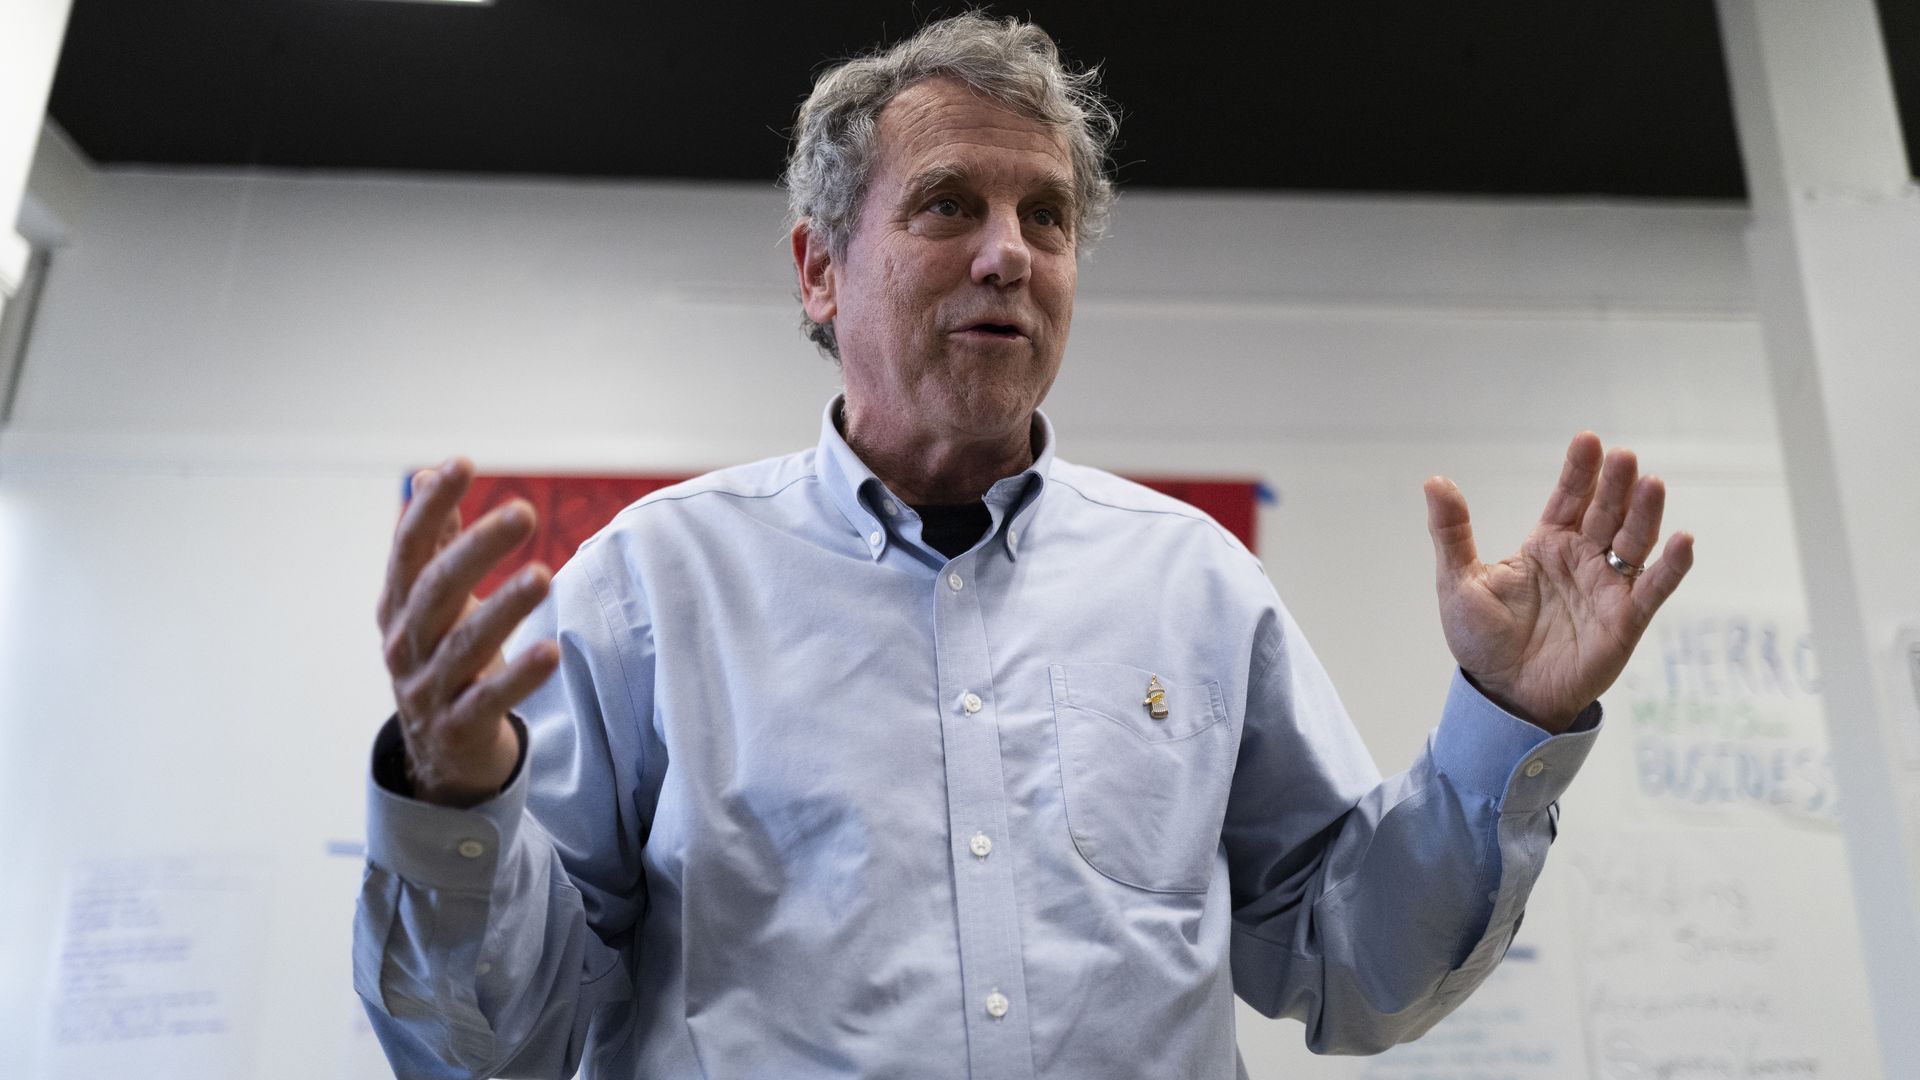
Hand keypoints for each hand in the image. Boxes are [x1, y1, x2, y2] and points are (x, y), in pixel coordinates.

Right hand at [375, 458, 559, 806]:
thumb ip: (433, 543)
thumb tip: (429, 473)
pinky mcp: (458, 728)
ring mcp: (429, 689)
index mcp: (400, 606)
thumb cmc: (443, 659)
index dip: (431, 506)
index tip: (461, 464)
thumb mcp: (433, 603)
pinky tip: (551, 651)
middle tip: (523, 512)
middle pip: (436, 590)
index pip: (409, 549)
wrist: (439, 753)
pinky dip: (519, 677)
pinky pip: (488, 700)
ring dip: (505, 608)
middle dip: (477, 549)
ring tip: (544, 576)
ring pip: (465, 645)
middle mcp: (407, 644)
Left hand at [1423, 433, 1693, 733]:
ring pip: (1634, 542)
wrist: (1501, 696)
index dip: (1580, 470)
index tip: (1588, 439)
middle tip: (1623, 456)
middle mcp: (1583, 560)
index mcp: (1547, 545)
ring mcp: (1606, 588)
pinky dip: (1671, 567)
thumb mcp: (1459, 581)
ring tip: (1651, 484)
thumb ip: (1451, 532)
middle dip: (1615, 484)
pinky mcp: (1624, 621)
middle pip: (1606, 513)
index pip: (1569, 498)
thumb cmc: (1482, 641)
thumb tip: (1434, 481)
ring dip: (1644, 514)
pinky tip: (1683, 540)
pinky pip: (1652, 590)